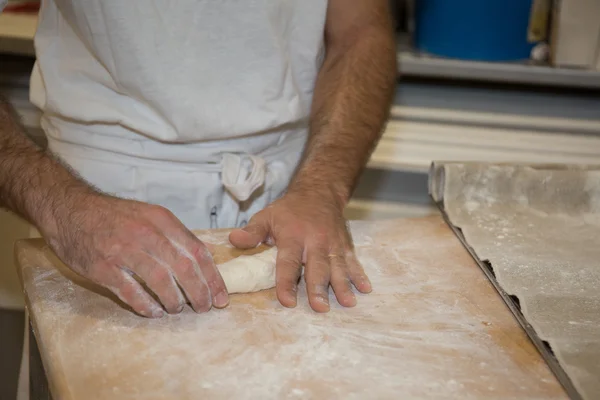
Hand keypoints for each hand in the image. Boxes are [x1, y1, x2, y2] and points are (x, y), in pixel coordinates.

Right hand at [42, 193, 227, 316]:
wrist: (70, 209)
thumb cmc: (114, 216)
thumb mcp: (150, 215)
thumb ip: (175, 235)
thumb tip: (204, 258)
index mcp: (162, 220)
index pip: (198, 251)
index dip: (213, 277)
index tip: (221, 295)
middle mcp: (146, 234)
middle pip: (184, 268)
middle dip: (199, 293)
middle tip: (204, 308)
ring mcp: (123, 251)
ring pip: (161, 281)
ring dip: (174, 301)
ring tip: (177, 309)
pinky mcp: (102, 267)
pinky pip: (131, 292)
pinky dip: (146, 305)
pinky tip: (154, 312)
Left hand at [229, 190, 370, 311]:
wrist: (319, 191)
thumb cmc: (288, 210)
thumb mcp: (266, 216)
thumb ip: (252, 232)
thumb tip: (234, 240)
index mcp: (293, 236)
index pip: (288, 262)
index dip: (286, 282)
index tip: (287, 301)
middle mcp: (314, 240)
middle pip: (317, 266)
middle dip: (319, 287)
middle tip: (321, 308)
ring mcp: (332, 243)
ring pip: (338, 266)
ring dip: (343, 285)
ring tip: (348, 303)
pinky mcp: (345, 245)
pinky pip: (353, 260)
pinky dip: (360, 275)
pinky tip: (365, 289)